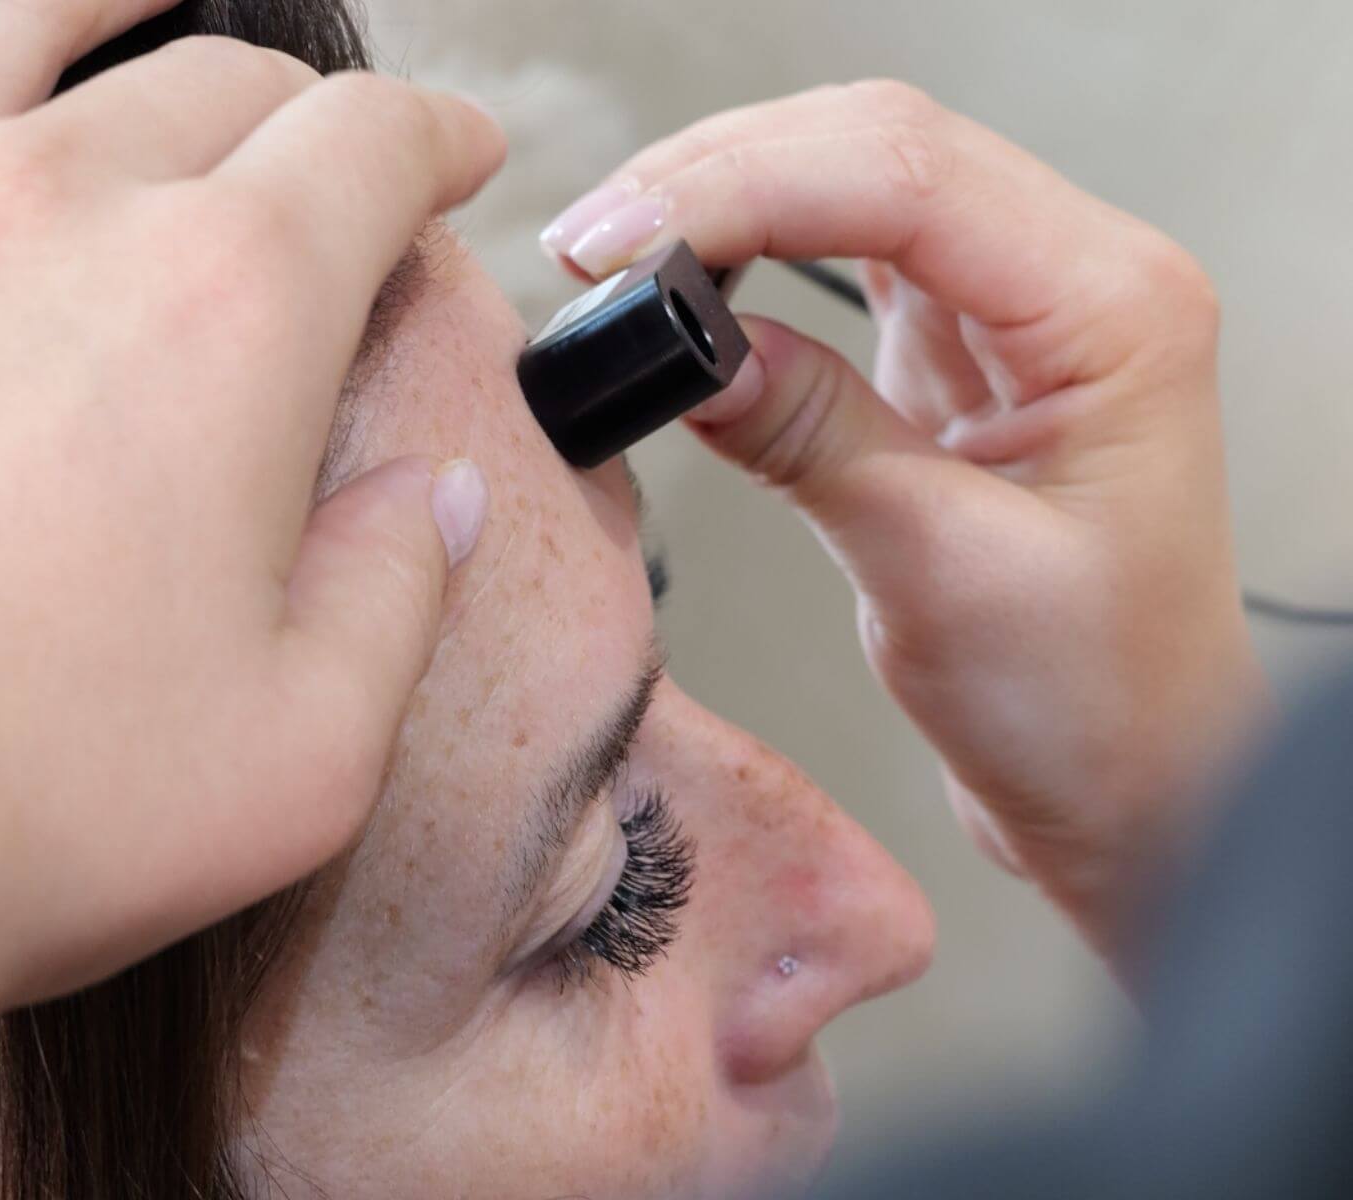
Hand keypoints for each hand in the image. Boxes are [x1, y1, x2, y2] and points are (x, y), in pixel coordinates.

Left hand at [0, 0, 502, 1091]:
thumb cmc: (27, 812)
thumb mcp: (312, 743)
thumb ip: (401, 587)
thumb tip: (435, 498)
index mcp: (232, 312)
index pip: (375, 149)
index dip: (446, 141)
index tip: (470, 163)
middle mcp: (69, 214)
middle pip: (239, 92)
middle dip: (324, 130)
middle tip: (353, 190)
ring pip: (59, 36)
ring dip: (156, 18)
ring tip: (186, 8)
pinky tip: (16, 45)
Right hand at [542, 82, 1266, 963]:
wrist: (1126, 779)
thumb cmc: (1090, 703)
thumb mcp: (940, 571)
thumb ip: (815, 437)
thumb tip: (689, 347)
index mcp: (1112, 312)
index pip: (909, 180)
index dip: (748, 189)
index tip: (626, 243)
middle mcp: (1075, 283)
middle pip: (878, 148)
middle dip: (721, 174)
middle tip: (597, 242)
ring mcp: (1013, 311)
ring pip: (853, 184)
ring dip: (728, 198)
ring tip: (621, 252)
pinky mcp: (955, 356)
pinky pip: (844, 259)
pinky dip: (753, 253)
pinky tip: (689, 275)